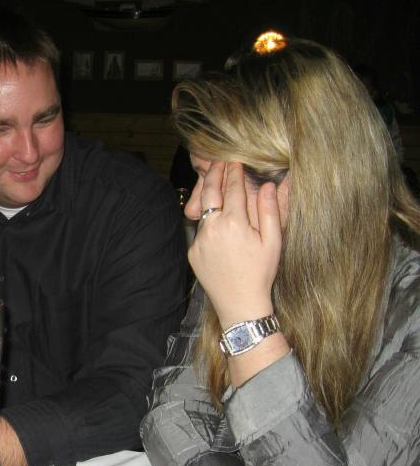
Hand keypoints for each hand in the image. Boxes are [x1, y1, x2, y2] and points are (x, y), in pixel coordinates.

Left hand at [188, 161, 281, 326]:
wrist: (240, 303)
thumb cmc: (261, 273)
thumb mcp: (273, 241)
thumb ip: (270, 210)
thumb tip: (267, 185)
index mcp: (234, 223)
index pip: (233, 189)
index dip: (234, 173)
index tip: (236, 161)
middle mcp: (213, 229)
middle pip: (210, 192)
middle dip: (214, 173)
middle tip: (218, 162)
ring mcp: (200, 241)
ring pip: (204, 212)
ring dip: (210, 198)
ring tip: (216, 184)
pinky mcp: (193, 252)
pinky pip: (200, 231)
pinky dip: (208, 223)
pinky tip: (217, 222)